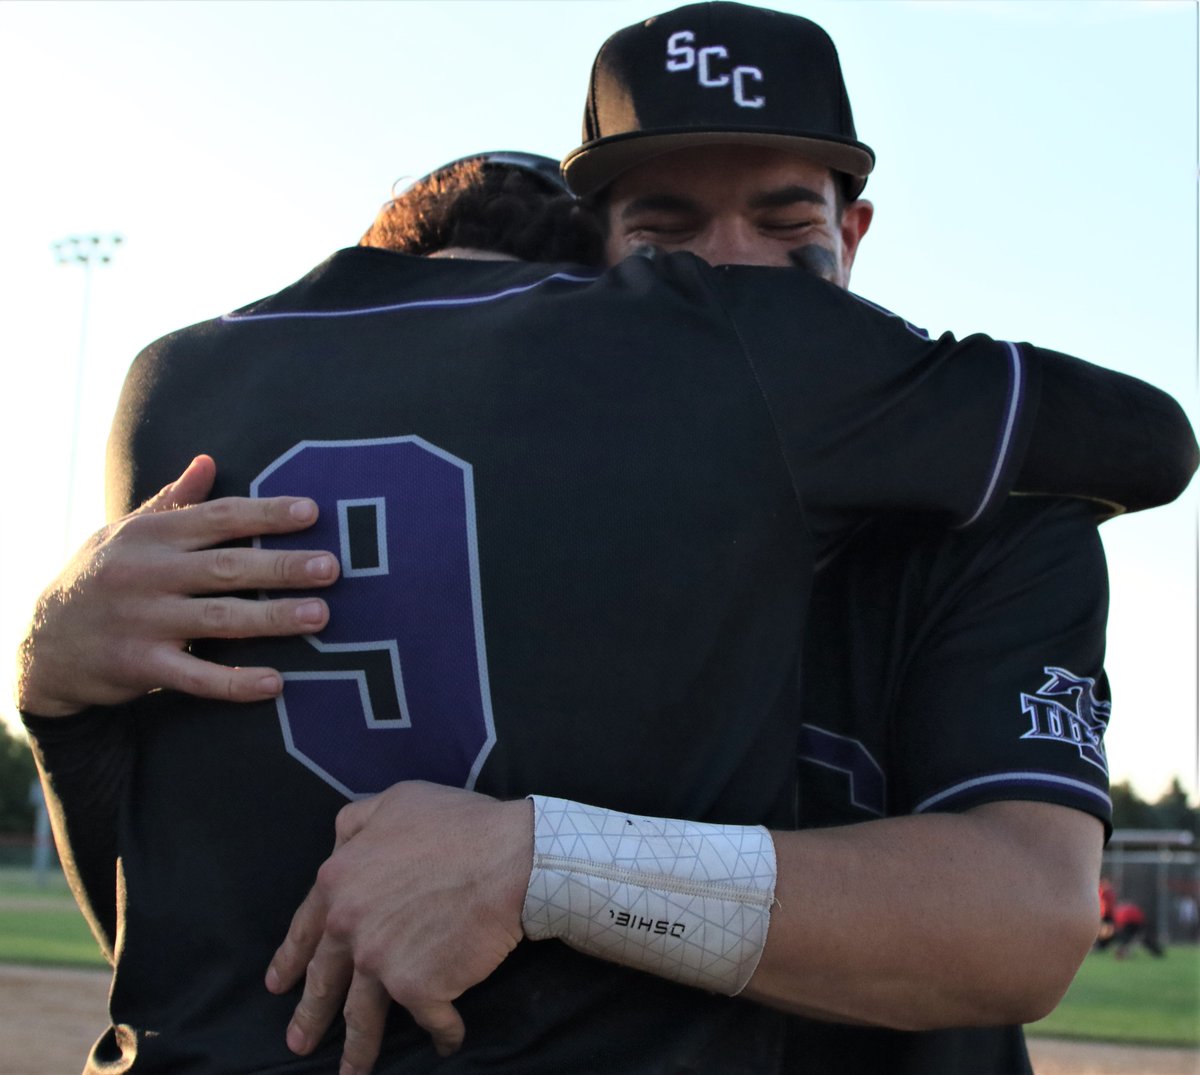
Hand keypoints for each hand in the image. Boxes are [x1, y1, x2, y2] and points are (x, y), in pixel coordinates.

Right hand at [16, 454, 339, 716]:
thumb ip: (172, 502)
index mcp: (151, 536)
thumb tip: (208, 461)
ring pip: (219, 619)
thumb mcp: (125, 532)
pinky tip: (275, 683)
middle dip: (282, 566)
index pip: (218, 518)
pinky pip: (195, 676)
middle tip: (332, 567)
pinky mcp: (139, 666)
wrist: (42, 643)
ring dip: (273, 618)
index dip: (265, 514)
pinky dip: (235, 682)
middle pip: (227, 567)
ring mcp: (143, 621)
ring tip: (320, 616)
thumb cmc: (100, 577)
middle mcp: (147, 574)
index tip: (312, 512)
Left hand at [266, 782, 532, 1071]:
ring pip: (363, 1016)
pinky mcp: (418, 989)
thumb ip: (357, 824)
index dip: (291, 958)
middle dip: (311, 1016)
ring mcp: (381, 962)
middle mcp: (350, 926)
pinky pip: (430, 1021)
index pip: (306, 928)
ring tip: (353, 1073)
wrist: (509, 857)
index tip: (278, 985)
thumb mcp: (397, 800)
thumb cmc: (459, 824)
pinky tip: (448, 1041)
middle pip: (325, 980)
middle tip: (299, 1043)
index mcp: (339, 880)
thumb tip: (339, 843)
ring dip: (358, 1050)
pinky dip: (441, 1034)